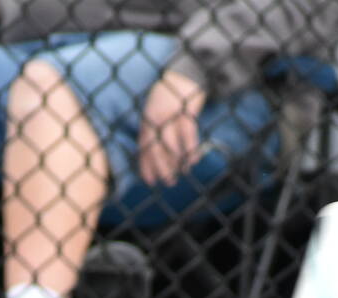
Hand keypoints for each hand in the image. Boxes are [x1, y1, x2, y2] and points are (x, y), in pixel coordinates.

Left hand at [138, 68, 205, 186]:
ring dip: (177, 162)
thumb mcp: (154, 114)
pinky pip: (188, 137)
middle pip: (156, 150)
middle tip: (169, 182)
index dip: (146, 167)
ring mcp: (170, 117)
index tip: (150, 182)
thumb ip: (153, 132)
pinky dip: (191, 151)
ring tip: (183, 172)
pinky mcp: (185, 113)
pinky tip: (193, 160)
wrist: (182, 75)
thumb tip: (159, 158)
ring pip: (171, 146)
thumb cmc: (168, 98)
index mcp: (146, 122)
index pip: (143, 149)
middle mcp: (155, 121)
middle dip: (162, 169)